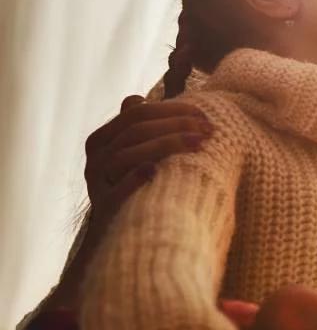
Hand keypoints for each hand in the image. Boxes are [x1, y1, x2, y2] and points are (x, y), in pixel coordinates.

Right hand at [84, 94, 212, 224]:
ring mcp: (97, 183)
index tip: (204, 115)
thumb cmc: (131, 186)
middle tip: (209, 129)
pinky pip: (116, 190)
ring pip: (127, 154)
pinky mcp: (104, 208)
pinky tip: (155, 171)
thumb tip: (139, 97)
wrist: (117, 231)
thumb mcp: (129, 154)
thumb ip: (135, 127)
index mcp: (102, 139)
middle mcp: (95, 158)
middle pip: (135, 130)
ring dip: (166, 145)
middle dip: (176, 125)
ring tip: (199, 144)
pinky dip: (135, 178)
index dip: (172, 110)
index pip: (137, 112)